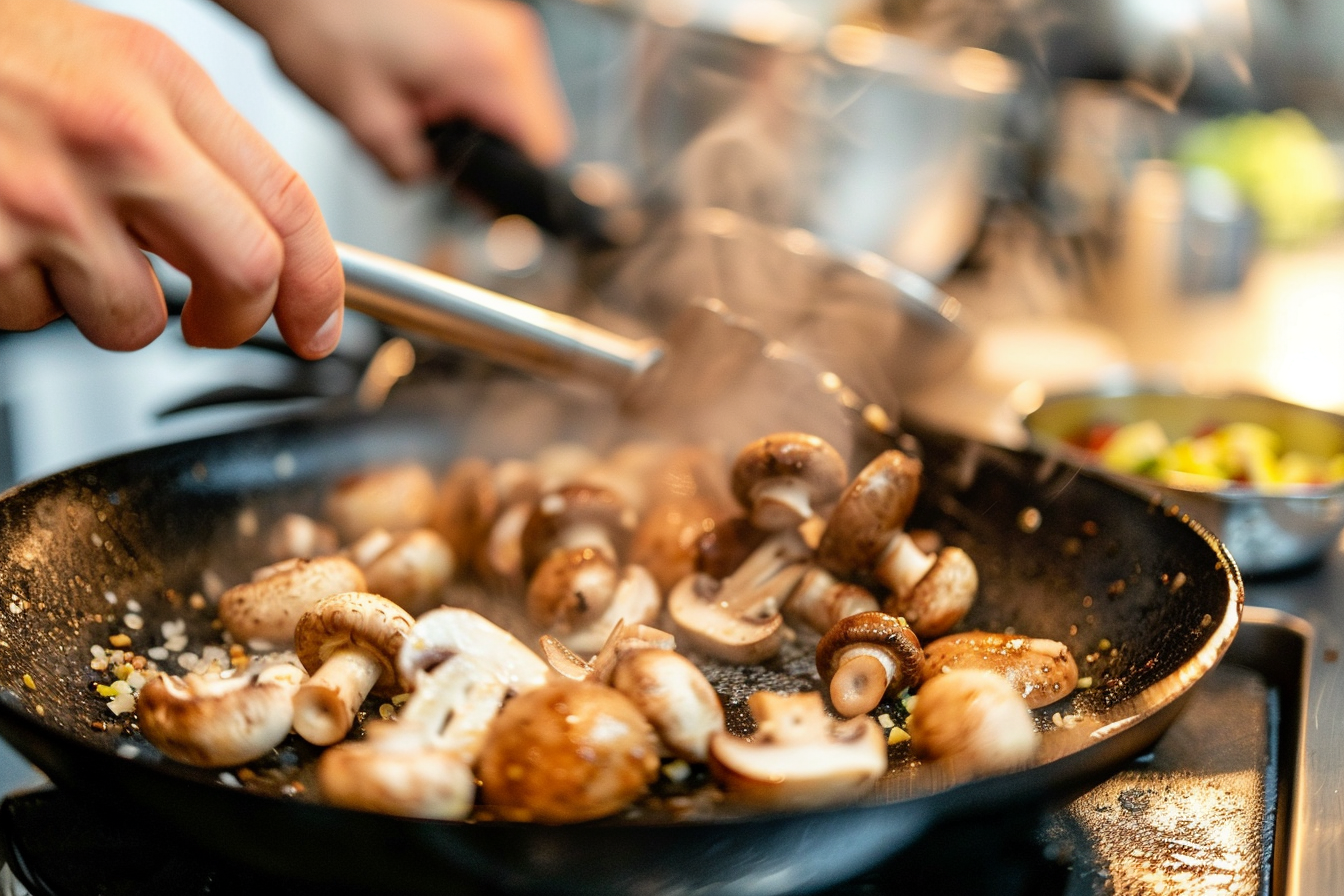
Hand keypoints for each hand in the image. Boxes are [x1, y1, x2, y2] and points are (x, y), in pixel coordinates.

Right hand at [0, 0, 343, 356]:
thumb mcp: (105, 65)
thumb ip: (186, 144)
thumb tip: (254, 235)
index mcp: (159, 81)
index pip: (288, 202)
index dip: (319, 284)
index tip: (317, 324)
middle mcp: (117, 135)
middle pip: (246, 271)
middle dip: (240, 320)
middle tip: (217, 326)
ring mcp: (48, 195)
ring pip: (135, 318)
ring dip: (101, 304)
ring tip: (50, 239)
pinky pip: (37, 316)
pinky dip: (22, 296)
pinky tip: (0, 236)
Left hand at [217, 0, 572, 180]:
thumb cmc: (322, 26)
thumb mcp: (368, 125)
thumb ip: (417, 173)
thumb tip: (439, 188)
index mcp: (491, 66)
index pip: (544, 151)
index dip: (513, 185)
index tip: (480, 193)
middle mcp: (508, 40)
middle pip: (538, 130)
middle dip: (492, 153)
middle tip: (434, 151)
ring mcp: (499, 24)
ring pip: (520, 105)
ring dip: (479, 122)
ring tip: (419, 112)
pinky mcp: (483, 20)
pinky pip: (499, 76)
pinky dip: (469, 95)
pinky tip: (421, 89)